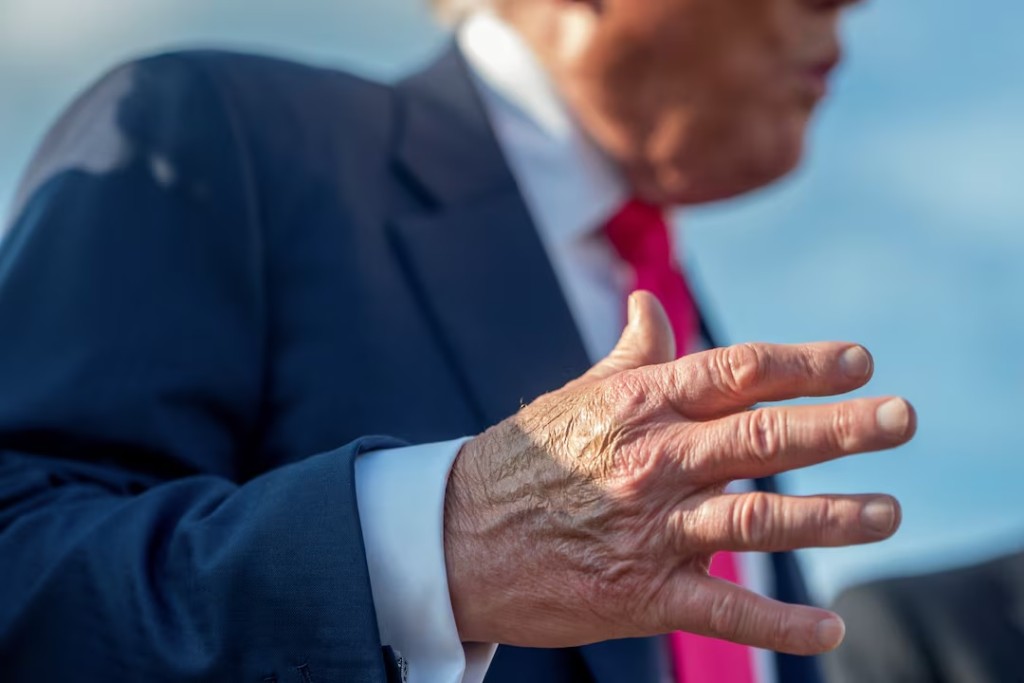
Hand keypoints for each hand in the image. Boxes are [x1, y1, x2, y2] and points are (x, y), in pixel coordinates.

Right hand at [444, 292, 914, 653]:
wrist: (455, 539)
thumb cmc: (524, 460)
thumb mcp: (575, 397)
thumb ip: (629, 356)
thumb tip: (652, 303)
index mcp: (636, 405)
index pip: (734, 373)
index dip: (802, 364)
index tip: (859, 361)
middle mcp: (650, 461)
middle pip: (761, 439)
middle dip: (841, 429)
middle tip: (902, 419)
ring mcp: (646, 530)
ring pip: (755, 522)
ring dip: (830, 519)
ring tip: (888, 513)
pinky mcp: (638, 594)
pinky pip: (721, 611)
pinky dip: (779, 627)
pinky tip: (828, 631)